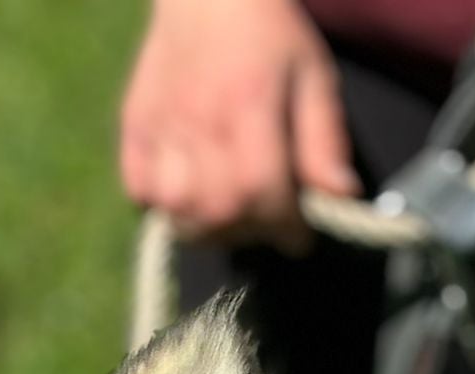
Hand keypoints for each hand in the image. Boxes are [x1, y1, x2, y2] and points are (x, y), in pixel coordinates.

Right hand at [120, 0, 359, 252]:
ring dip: (204, 227)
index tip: (299, 238)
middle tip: (262, 221)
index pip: (262, 191)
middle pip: (217, 212)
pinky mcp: (133, 128)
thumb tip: (341, 196)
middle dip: (247, 232)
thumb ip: (324, 139)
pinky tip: (187, 191)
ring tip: (225, 215)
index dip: (284, 227)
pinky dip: (162, 206)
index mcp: (249, 106)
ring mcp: (161, 126)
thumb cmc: (269, 35)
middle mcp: (200, 121)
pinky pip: (141, 193)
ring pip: (177, 211)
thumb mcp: (312, 76)